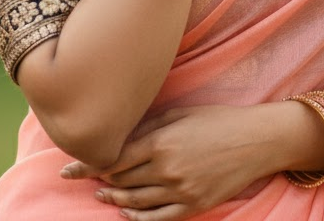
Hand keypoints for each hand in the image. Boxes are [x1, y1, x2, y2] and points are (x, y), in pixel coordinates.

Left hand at [59, 105, 272, 219]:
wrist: (256, 140)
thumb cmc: (217, 120)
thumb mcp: (181, 114)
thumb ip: (149, 125)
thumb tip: (121, 135)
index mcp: (161, 141)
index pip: (113, 158)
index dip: (87, 166)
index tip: (67, 170)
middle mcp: (166, 168)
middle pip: (121, 181)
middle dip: (98, 181)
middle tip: (80, 181)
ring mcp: (180, 190)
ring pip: (135, 201)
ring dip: (113, 200)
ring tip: (100, 196)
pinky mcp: (194, 206)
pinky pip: (158, 218)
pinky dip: (138, 218)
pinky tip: (126, 213)